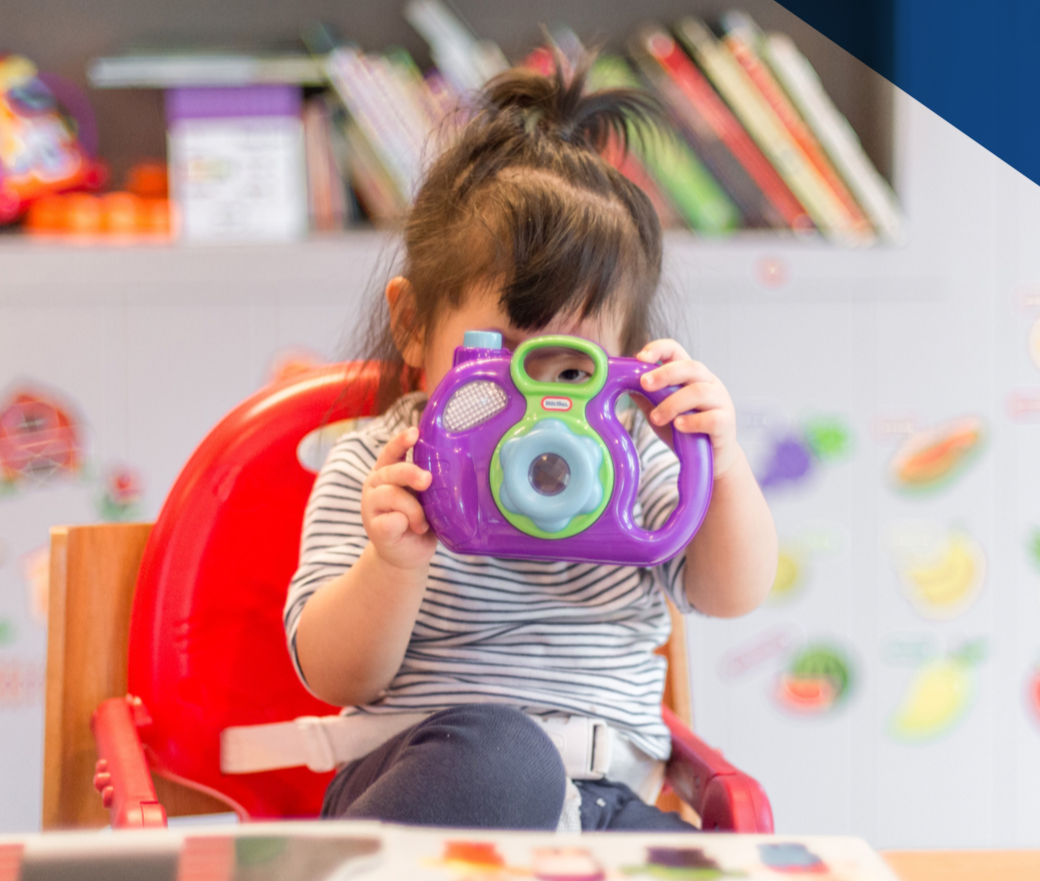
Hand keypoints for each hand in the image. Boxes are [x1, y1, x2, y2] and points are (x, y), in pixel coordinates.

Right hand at [362, 427, 437, 569]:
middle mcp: (376, 484)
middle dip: (412, 474)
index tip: (415, 432)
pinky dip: (404, 523)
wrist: (406, 555)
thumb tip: (453, 471)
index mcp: (389, 472)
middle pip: (393, 471)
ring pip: (392, 495)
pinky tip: (411, 529)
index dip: (402, 440)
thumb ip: (428, 484)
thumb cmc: (419, 520)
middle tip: (428, 480)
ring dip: (414, 510)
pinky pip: (390, 520)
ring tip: (423, 523)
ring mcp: (371, 506)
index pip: (393, 451)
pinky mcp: (374, 528)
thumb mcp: (425, 498)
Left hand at [636, 339, 738, 477]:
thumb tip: (623, 384)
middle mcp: (708, 383)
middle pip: (690, 367)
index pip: (676, 351)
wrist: (711, 459)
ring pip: (698, 392)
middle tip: (644, 384)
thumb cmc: (685, 432)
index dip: (659, 348)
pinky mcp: (726, 423)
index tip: (640, 357)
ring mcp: (720, 401)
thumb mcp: (660, 413)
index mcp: (690, 376)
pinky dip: (692, 422)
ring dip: (672, 404)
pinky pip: (711, 418)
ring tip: (656, 418)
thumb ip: (647, 398)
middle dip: (664, 373)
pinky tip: (678, 426)